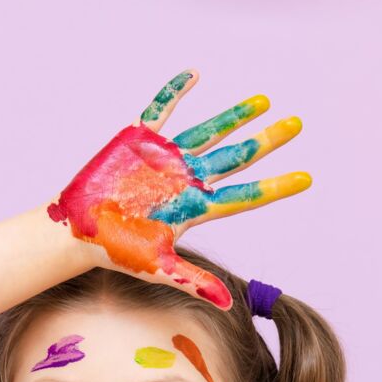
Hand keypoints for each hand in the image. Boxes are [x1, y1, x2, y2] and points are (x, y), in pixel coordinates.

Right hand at [47, 68, 310, 309]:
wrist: (75, 232)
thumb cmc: (114, 251)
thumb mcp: (157, 267)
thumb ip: (193, 281)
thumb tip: (228, 306)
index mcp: (194, 208)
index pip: (244, 195)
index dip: (275, 187)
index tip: (306, 178)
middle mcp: (186, 180)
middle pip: (236, 157)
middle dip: (267, 141)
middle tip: (298, 124)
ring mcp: (164, 159)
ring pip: (209, 131)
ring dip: (236, 116)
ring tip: (265, 102)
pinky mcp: (138, 141)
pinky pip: (160, 110)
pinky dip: (175, 92)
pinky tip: (194, 76)